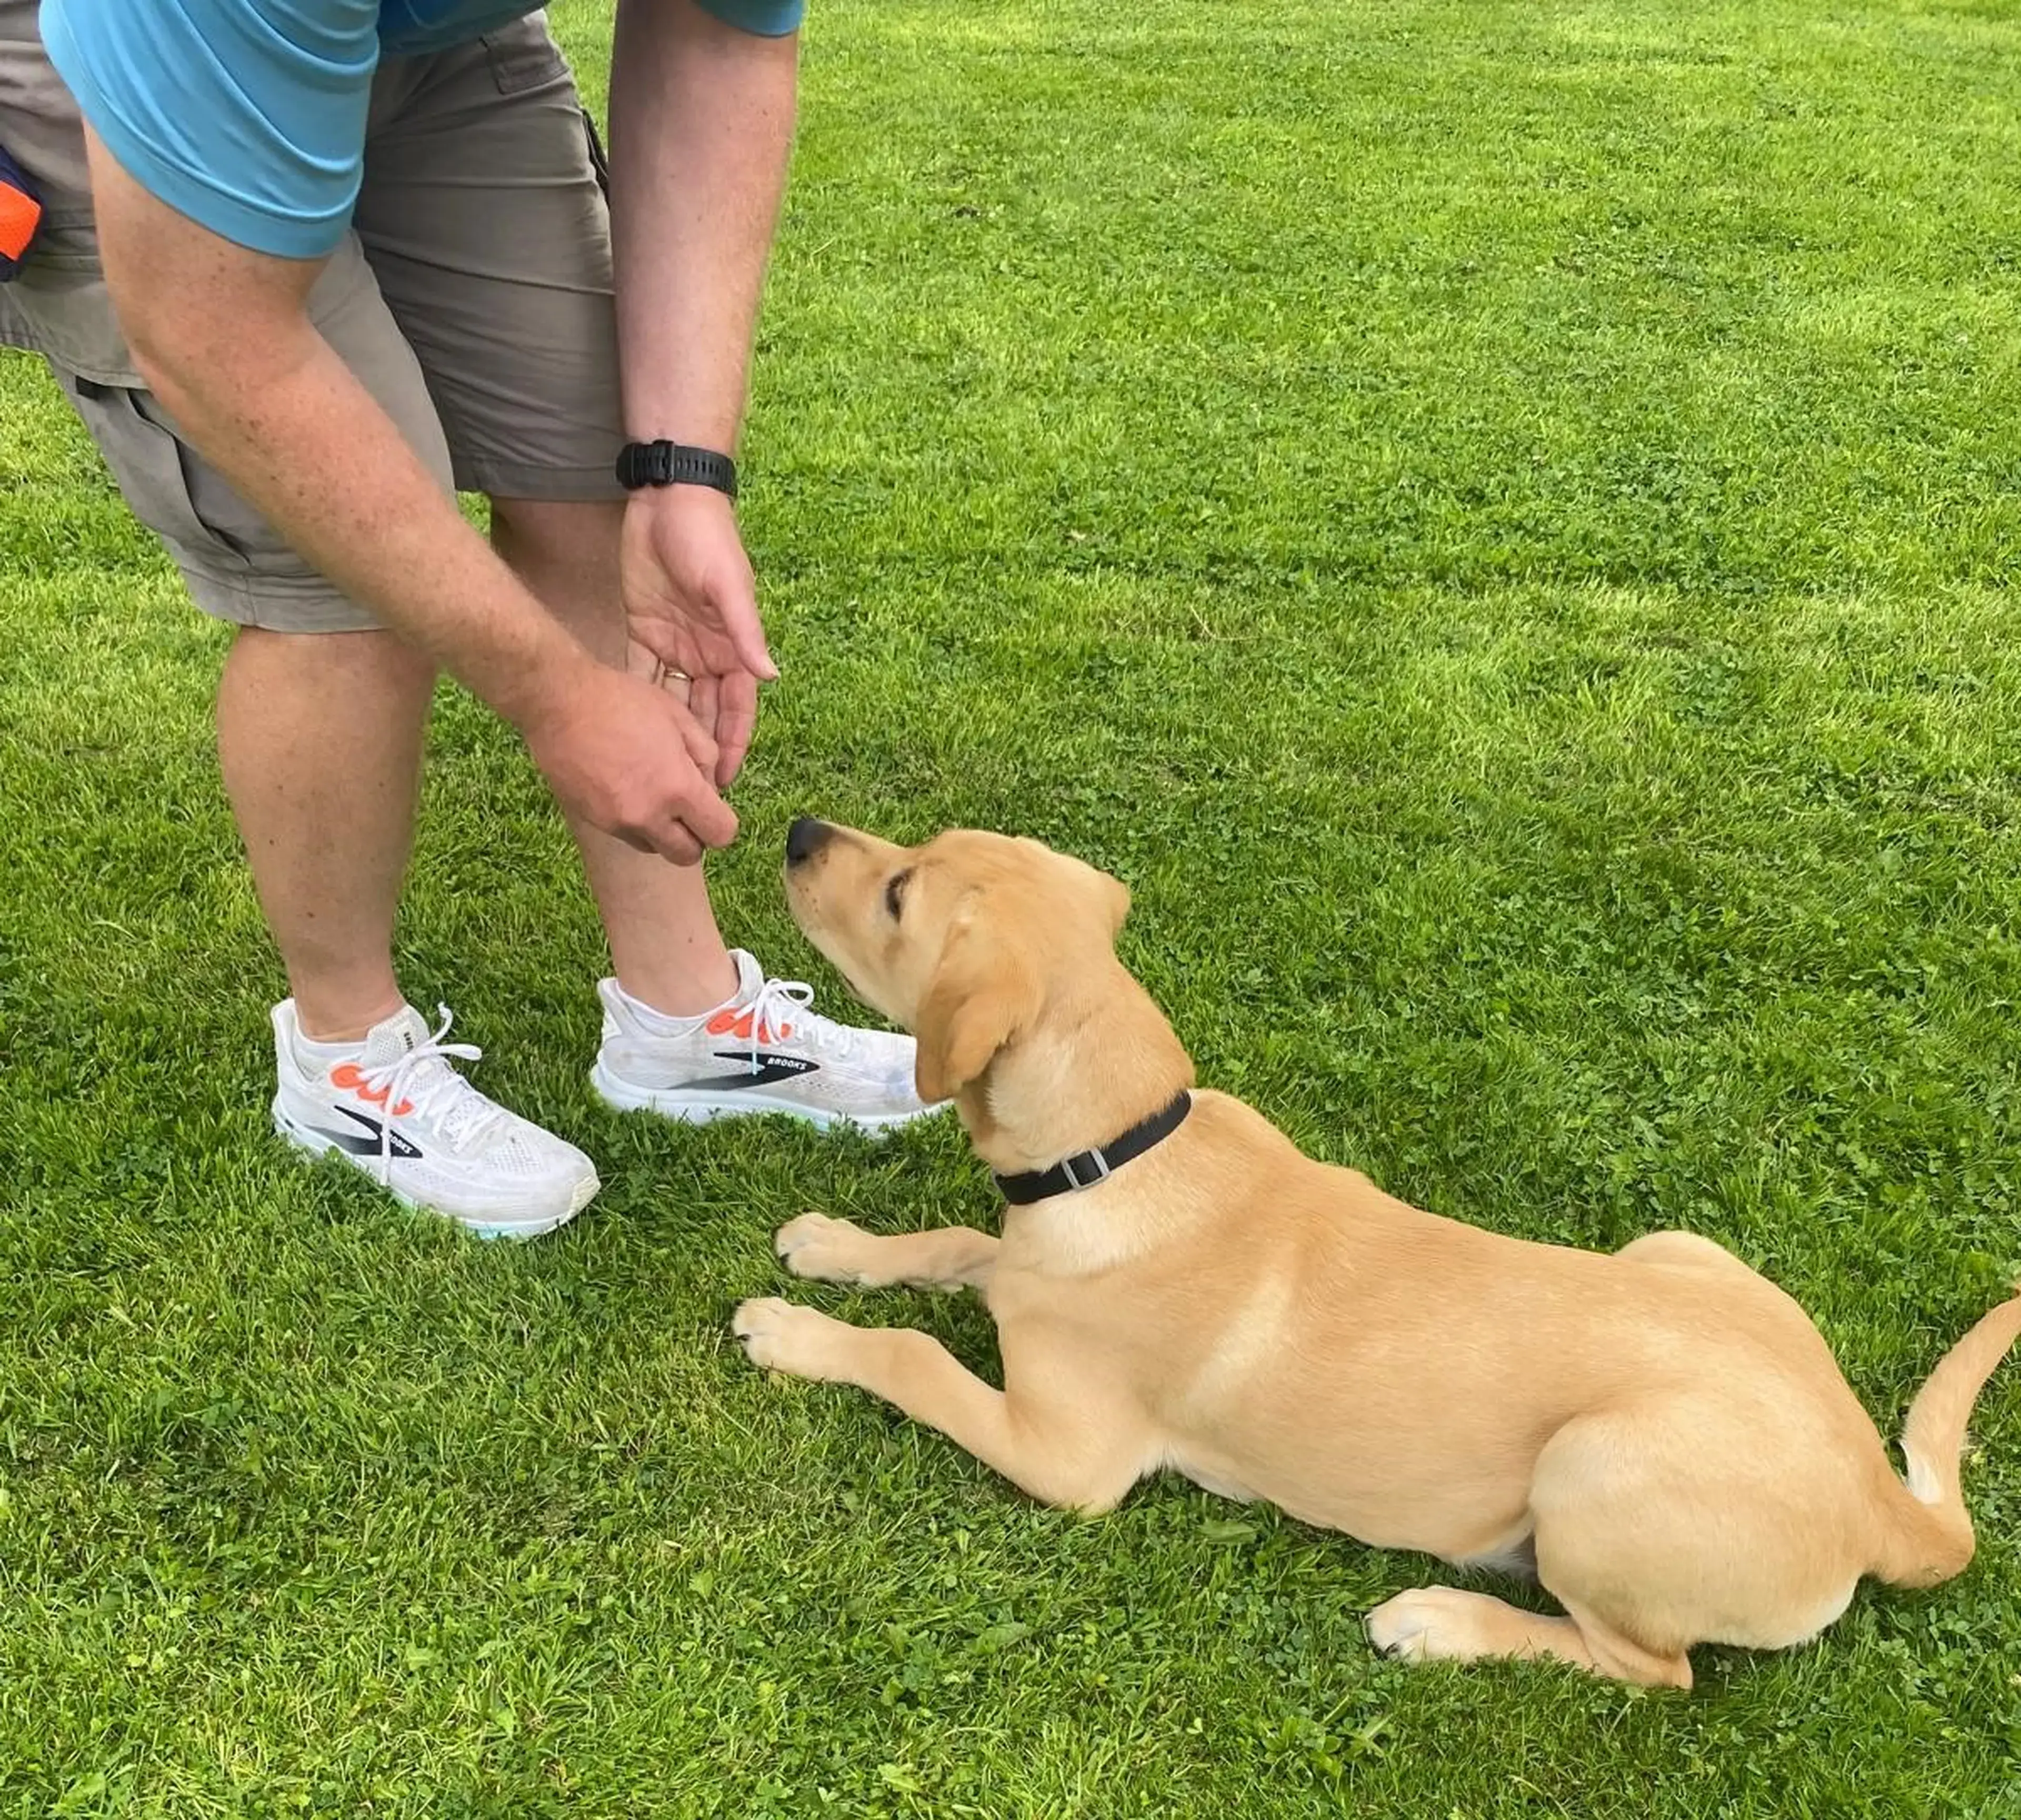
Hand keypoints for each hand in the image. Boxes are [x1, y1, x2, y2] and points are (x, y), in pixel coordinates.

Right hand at [518, 657, 738, 864]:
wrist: (558, 702)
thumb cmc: (622, 700)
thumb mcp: (679, 717)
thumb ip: (706, 756)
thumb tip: (712, 785)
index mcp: (677, 788)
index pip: (721, 834)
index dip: (722, 821)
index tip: (712, 804)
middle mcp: (647, 814)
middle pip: (688, 855)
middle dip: (694, 836)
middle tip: (686, 807)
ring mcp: (615, 821)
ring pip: (654, 847)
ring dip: (662, 831)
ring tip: (653, 793)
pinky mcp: (591, 819)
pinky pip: (625, 833)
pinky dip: (634, 822)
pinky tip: (625, 787)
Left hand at [620, 485, 776, 786]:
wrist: (668, 499)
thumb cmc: (708, 538)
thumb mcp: (729, 586)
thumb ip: (747, 634)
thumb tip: (772, 676)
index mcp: (733, 647)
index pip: (737, 708)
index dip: (733, 745)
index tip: (724, 782)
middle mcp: (707, 653)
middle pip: (704, 714)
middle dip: (699, 753)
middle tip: (686, 792)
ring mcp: (676, 645)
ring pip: (673, 702)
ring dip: (667, 736)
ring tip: (655, 772)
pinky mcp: (645, 630)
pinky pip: (642, 675)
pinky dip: (638, 702)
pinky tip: (626, 733)